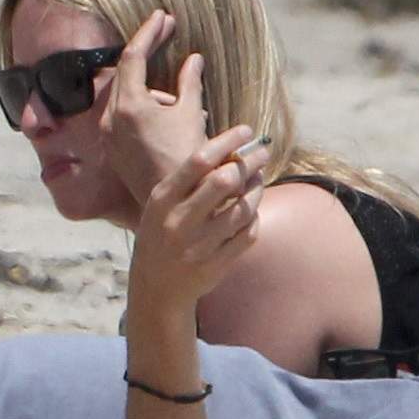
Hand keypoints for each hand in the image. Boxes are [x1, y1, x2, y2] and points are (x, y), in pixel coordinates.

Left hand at [93, 10, 211, 205]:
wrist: (179, 202)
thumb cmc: (187, 157)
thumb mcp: (192, 113)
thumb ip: (190, 82)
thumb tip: (193, 59)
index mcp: (129, 105)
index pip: (133, 56)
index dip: (149, 32)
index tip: (163, 16)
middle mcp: (112, 118)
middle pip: (126, 73)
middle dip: (146, 53)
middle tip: (166, 32)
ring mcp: (110, 135)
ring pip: (127, 96)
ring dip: (152, 88)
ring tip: (182, 101)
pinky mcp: (114, 149)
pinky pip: (126, 116)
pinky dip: (145, 107)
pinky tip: (168, 116)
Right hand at [118, 48, 261, 311]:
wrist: (156, 287)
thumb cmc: (162, 234)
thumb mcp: (162, 205)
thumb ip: (188, 181)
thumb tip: (228, 147)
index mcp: (162, 200)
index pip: (198, 161)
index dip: (227, 141)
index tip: (246, 131)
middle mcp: (179, 221)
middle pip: (224, 180)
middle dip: (249, 162)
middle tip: (262, 151)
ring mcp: (199, 245)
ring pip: (243, 208)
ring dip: (257, 189)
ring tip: (260, 179)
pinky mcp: (216, 264)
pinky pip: (248, 233)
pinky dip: (254, 218)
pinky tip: (252, 210)